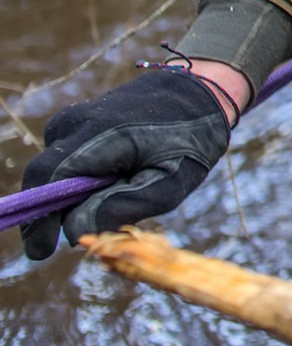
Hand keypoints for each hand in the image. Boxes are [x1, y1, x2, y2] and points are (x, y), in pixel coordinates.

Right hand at [19, 68, 231, 259]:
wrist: (197, 93)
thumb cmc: (190, 140)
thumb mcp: (171, 180)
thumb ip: (122, 206)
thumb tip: (72, 231)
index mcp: (100, 132)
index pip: (49, 178)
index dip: (39, 218)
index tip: (41, 252)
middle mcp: (75, 122)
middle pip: (45, 178)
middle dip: (54, 211)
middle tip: (88, 226)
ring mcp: (71, 120)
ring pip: (55, 174)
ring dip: (74, 194)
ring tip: (123, 186)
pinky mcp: (72, 124)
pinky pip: (64, 163)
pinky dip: (80, 180)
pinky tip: (115, 176)